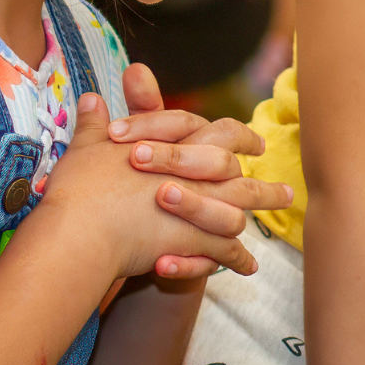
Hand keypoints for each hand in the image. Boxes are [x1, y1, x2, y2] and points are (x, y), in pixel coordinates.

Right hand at [36, 92, 291, 281]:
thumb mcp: (86, 148)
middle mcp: (194, 177)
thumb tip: (90, 97)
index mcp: (175, 149)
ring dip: (261, 215)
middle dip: (262, 183)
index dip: (238, 136)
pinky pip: (225, 252)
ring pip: (240, 212)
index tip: (255, 143)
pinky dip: (238, 260)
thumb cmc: (80, 187)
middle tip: (284, 190)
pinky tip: (249, 267)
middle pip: (239, 176)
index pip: (217, 134)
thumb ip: (93, 123)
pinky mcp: (193, 241)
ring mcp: (198, 209)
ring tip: (275, 224)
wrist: (80, 230)